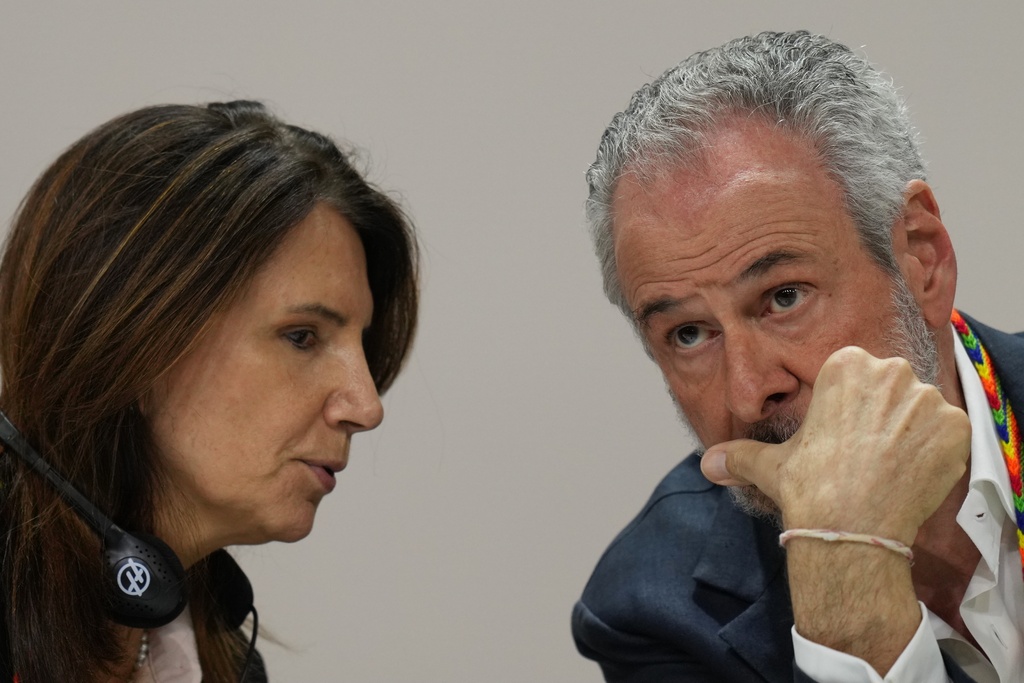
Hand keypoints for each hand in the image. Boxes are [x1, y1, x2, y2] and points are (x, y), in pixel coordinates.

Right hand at [700, 346, 970, 544]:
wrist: (850, 527)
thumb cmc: (809, 487)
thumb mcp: (769, 464)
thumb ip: (740, 455)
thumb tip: (708, 464)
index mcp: (847, 365)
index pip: (859, 375)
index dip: (854, 407)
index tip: (848, 435)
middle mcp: (891, 372)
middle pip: (894, 388)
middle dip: (885, 416)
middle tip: (868, 453)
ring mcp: (927, 400)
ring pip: (923, 411)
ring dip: (912, 434)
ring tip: (889, 468)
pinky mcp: (955, 428)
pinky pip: (949, 434)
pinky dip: (936, 453)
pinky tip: (912, 475)